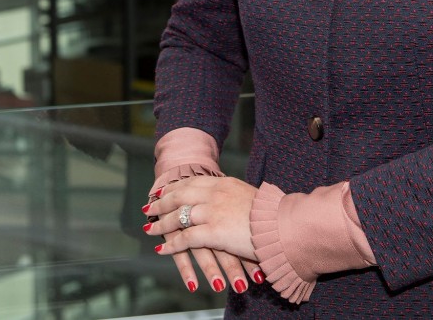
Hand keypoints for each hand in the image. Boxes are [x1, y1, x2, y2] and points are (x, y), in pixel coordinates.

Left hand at [144, 176, 262, 293]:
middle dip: (163, 202)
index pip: (193, 183)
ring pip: (179, 216)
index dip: (177, 188)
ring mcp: (212, 212)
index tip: (166, 191)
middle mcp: (215, 194)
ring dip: (162, 224)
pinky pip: (185, 238)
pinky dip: (171, 245)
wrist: (282, 224)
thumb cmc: (272, 213)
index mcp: (224, 183)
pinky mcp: (213, 232)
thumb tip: (234, 198)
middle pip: (180, 195)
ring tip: (150, 229)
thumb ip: (236, 196)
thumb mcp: (251, 196)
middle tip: (151, 208)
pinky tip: (162, 249)